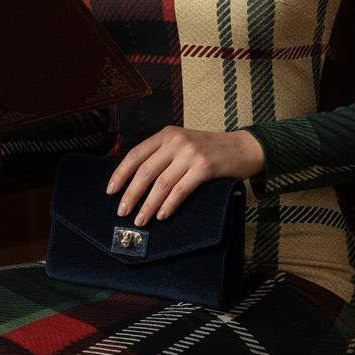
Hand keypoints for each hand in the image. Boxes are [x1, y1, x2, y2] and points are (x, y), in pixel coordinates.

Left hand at [105, 126, 264, 225]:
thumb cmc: (210, 150)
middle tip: (122, 212)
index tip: (110, 191)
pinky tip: (162, 215)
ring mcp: (191, 154)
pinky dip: (168, 205)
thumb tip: (135, 181)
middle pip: (145, 171)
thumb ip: (162, 155)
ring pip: (161, 184)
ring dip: (148, 205)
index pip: (135, 154)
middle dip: (131, 194)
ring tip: (139, 220)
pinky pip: (180, 190)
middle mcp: (176, 141)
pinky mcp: (205, 168)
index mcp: (166, 134)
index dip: (121, 174)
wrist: (243, 148)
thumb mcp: (183, 144)